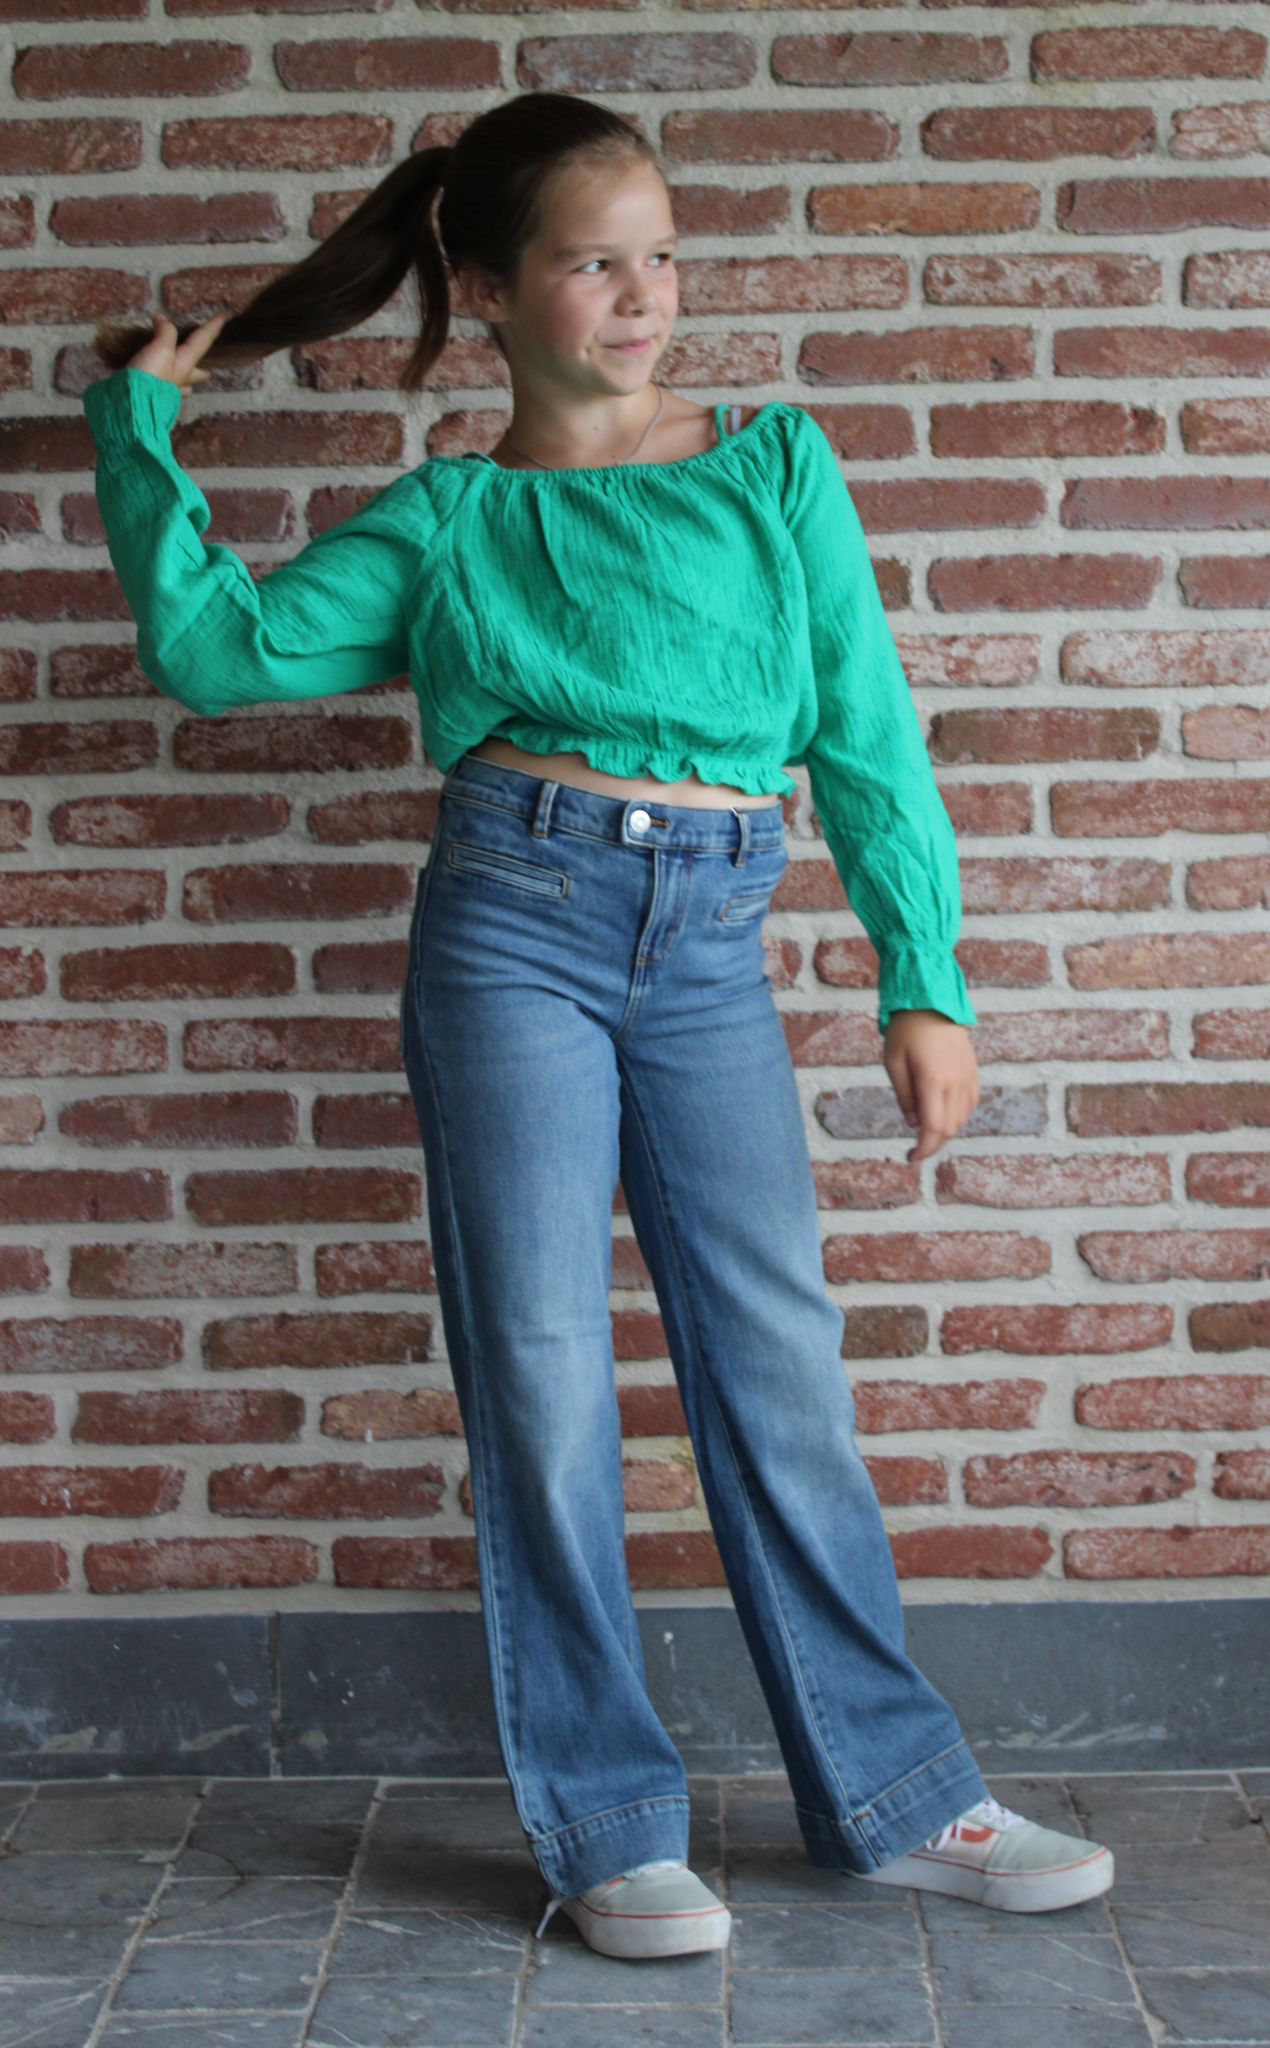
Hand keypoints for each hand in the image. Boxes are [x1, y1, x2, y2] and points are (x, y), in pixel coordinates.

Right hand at [125, 312, 228, 399]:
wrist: (131, 404)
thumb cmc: (150, 376)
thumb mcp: (161, 349)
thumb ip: (166, 333)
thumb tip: (163, 320)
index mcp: (186, 365)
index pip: (202, 342)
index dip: (212, 328)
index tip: (224, 317)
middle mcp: (180, 379)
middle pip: (198, 372)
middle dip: (203, 367)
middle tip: (206, 364)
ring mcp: (168, 390)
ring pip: (183, 383)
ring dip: (186, 378)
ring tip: (183, 371)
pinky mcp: (152, 396)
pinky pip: (165, 390)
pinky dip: (168, 385)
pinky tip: (165, 386)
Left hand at [883, 1009, 979, 1163]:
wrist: (931, 999)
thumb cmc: (906, 1029)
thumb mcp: (893, 1063)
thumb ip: (904, 1096)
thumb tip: (914, 1123)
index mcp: (934, 1080)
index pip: (933, 1128)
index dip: (924, 1149)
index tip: (912, 1158)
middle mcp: (956, 1081)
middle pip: (950, 1128)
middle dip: (933, 1144)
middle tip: (915, 1150)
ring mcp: (968, 1075)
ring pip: (962, 1118)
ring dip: (945, 1130)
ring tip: (926, 1131)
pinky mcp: (973, 1070)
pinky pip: (970, 1102)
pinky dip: (958, 1115)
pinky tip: (943, 1113)